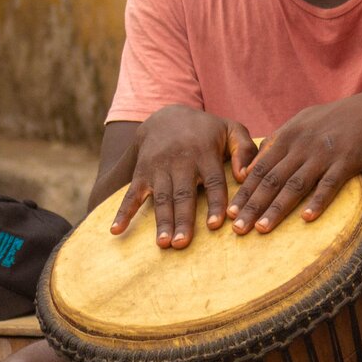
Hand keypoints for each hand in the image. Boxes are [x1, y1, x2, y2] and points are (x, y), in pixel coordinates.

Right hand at [110, 105, 257, 247]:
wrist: (166, 117)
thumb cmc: (207, 131)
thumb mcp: (231, 130)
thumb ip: (245, 150)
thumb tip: (246, 176)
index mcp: (205, 153)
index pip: (213, 181)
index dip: (214, 202)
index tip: (216, 224)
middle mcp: (180, 161)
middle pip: (183, 194)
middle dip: (182, 219)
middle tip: (182, 243)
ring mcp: (158, 168)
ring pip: (162, 198)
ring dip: (161, 221)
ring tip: (163, 244)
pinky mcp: (142, 173)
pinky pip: (131, 194)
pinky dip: (123, 212)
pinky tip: (116, 230)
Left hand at [230, 91, 361, 232]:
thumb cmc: (338, 119)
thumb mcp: (303, 121)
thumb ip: (280, 140)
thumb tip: (259, 159)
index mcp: (288, 136)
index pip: (259, 168)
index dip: (243, 191)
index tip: (229, 212)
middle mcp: (301, 145)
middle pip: (271, 179)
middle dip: (252, 205)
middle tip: (237, 228)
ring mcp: (323, 154)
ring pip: (295, 185)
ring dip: (277, 208)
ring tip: (262, 228)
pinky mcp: (346, 161)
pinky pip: (329, 184)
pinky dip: (317, 201)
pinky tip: (306, 218)